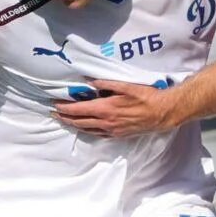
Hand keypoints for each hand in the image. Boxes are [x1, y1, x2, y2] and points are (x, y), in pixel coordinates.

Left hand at [53, 78, 173, 138]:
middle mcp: (105, 122)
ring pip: (87, 129)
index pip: (78, 109)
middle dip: (64, 118)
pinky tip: (85, 128)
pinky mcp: (117, 134)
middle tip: (54, 114)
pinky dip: (87, 130)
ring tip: (64, 121)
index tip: (55, 105)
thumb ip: (105, 83)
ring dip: (74, 125)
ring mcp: (111, 130)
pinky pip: (97, 134)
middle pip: (79, 121)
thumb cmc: (145, 97)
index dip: (64, 108)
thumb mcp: (125, 85)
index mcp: (105, 108)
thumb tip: (89, 81)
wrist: (161, 113)